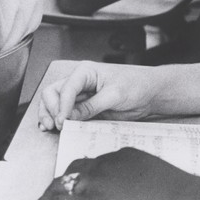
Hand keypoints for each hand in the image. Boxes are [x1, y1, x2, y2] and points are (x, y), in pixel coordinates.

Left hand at [28, 148, 191, 199]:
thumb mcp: (159, 178)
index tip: (81, 183)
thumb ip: (144, 182)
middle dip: (61, 182)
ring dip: (46, 197)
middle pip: (74, 170)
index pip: (97, 163)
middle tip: (52, 193)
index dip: (85, 174)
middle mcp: (107, 164)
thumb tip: (142, 195)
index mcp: (125, 156)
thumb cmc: (178, 193)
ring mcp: (96, 182)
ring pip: (61, 186)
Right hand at [38, 61, 158, 130]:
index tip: (63, 120)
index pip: (66, 88)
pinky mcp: (84, 107)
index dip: (61, 106)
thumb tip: (71, 117)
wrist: (150, 93)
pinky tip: (53, 127)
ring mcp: (81, 95)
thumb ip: (92, 106)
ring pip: (55, 103)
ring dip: (49, 115)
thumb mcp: (115, 95)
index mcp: (86, 72)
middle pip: (53, 93)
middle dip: (50, 109)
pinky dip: (58, 119)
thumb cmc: (137, 85)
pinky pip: (66, 113)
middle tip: (57, 125)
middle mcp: (80, 82)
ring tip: (51, 127)